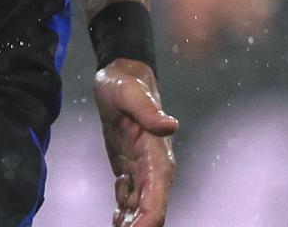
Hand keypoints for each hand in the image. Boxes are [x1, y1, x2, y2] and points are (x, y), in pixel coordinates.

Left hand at [93, 59, 177, 226]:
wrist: (119, 76)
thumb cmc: (124, 82)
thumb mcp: (130, 93)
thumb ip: (148, 110)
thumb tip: (172, 125)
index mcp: (157, 154)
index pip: (157, 197)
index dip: (148, 220)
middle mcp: (154, 167)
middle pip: (151, 209)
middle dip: (139, 226)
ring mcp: (143, 169)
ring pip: (140, 209)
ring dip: (131, 224)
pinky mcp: (130, 169)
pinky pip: (130, 200)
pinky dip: (124, 216)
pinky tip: (116, 223)